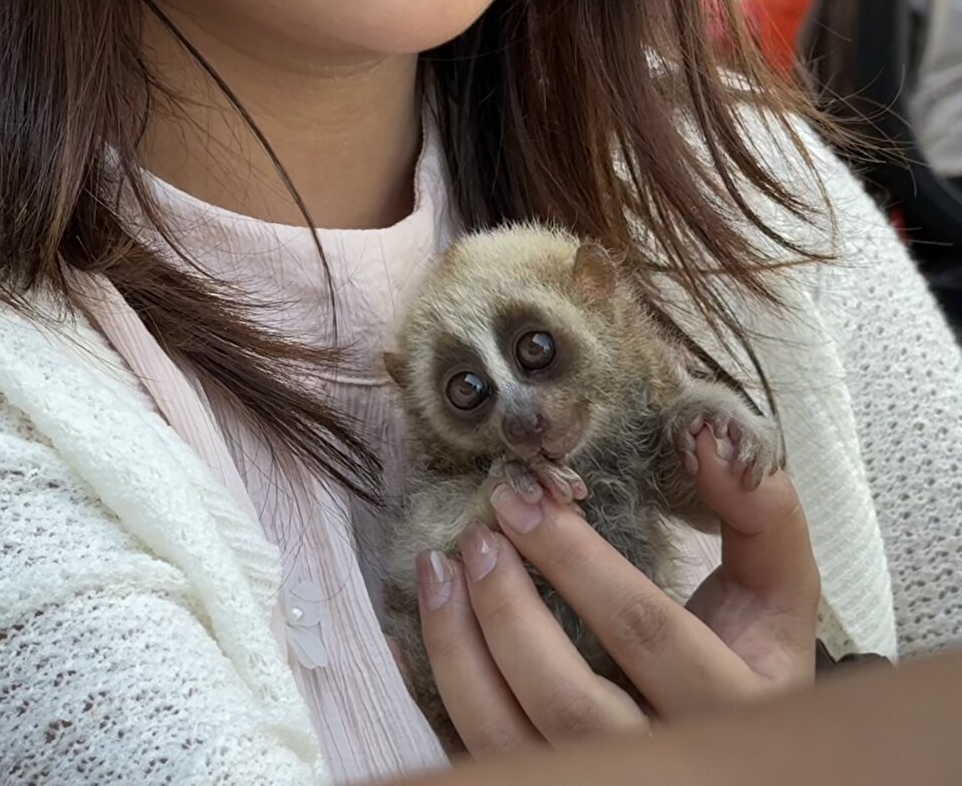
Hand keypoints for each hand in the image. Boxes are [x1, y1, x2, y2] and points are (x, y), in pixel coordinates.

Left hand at [414, 425, 820, 755]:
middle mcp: (666, 760)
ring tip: (436, 573)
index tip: (521, 499)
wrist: (735, 756)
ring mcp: (604, 785)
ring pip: (510, 744)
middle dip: (507, 608)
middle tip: (474, 538)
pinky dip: (433, 696)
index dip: (575, 559)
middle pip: (567, 701)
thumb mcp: (775, 595)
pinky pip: (476, 759)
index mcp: (734, 705)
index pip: (645, 632)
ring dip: (457, 652)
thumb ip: (759, 514)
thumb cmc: (746, 662)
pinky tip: (405, 640)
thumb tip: (703, 430)